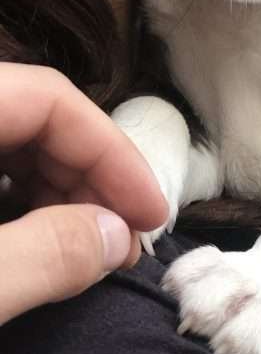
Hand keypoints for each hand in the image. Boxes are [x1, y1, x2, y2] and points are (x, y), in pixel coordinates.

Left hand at [0, 64, 167, 324]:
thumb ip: (41, 255)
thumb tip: (117, 237)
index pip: (50, 98)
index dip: (113, 154)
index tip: (152, 215)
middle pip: (32, 117)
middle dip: (88, 178)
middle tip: (123, 243)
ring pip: (7, 145)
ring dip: (56, 194)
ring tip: (89, 250)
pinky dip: (16, 205)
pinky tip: (35, 244)